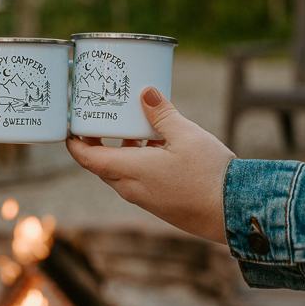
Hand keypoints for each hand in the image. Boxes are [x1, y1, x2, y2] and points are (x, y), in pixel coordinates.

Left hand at [66, 87, 234, 243]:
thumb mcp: (186, 134)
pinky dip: (138, 163)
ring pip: (121, 173)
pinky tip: (158, 147)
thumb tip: (145, 93)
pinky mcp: (159, 205)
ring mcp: (145, 199)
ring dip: (121, 152)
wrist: (234, 212)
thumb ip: (161, 114)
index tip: (70, 128)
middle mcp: (131, 189)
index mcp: (130, 171)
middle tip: (99, 120)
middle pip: (102, 166)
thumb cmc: (209, 173)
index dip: (74, 144)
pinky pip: (137, 182)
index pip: (87, 159)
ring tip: (133, 128)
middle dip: (96, 144)